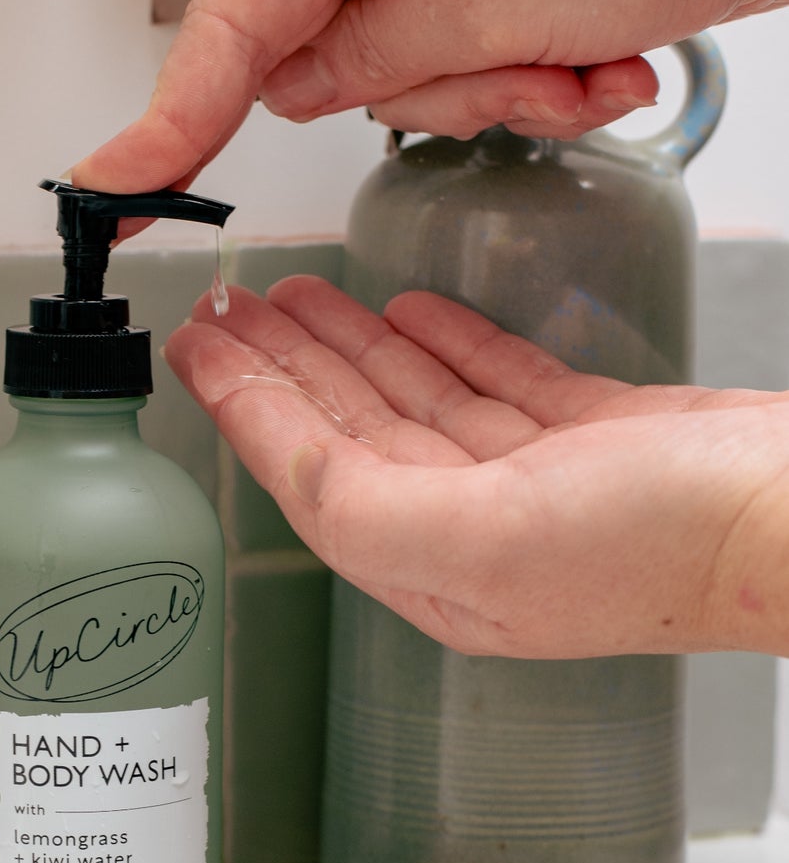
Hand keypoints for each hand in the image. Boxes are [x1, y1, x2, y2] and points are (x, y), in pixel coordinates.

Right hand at [76, 0, 788, 194]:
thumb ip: (368, 62)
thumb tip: (293, 92)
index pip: (229, 21)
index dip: (168, 116)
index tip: (112, 188)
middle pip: (334, 62)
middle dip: (432, 94)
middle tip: (518, 63)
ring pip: (415, 80)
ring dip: (505, 91)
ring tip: (588, 49)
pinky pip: (480, 65)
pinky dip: (543, 80)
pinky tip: (609, 52)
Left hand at [166, 278, 788, 657]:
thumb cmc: (669, 547)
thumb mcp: (487, 540)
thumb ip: (366, 509)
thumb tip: (282, 464)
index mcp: (431, 566)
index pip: (306, 474)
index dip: (244, 408)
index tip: (193, 348)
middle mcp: (470, 530)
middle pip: (347, 432)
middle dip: (280, 367)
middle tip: (224, 309)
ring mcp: (532, 484)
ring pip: (410, 401)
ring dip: (347, 347)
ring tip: (290, 296)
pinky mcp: (589, 439)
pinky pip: (489, 382)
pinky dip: (444, 344)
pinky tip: (407, 312)